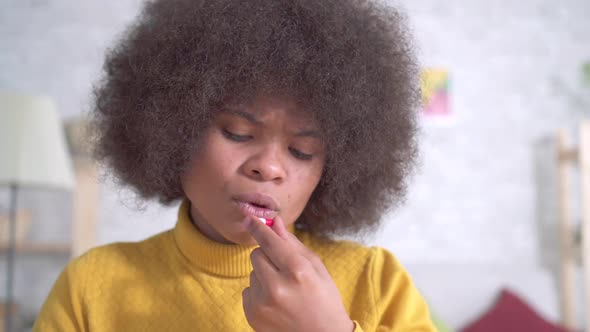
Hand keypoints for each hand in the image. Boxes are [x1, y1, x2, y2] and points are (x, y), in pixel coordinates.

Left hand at [242, 215, 354, 331]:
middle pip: (256, 254)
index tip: (250, 218)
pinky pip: (248, 290)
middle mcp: (277, 287)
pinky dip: (259, 292)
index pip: (269, 242)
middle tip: (284, 268)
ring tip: (285, 291)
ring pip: (252, 272)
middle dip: (267, 256)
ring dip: (264, 276)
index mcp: (297, 271)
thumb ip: (292, 244)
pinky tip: (277, 303)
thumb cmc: (324, 299)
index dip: (259, 228)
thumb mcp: (316, 268)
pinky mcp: (252, 314)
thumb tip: (275, 222)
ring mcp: (262, 303)